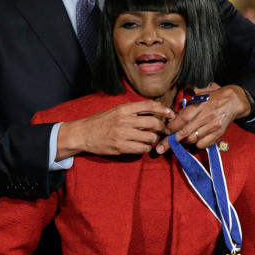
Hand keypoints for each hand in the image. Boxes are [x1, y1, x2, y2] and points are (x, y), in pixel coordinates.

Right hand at [56, 102, 173, 159]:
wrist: (83, 134)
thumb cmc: (101, 122)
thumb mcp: (116, 110)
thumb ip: (133, 110)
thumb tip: (154, 110)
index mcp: (124, 108)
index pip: (149, 105)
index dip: (163, 109)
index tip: (170, 114)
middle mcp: (124, 120)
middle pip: (153, 122)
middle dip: (160, 127)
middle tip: (159, 130)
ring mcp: (122, 134)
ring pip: (150, 137)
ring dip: (153, 139)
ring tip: (149, 139)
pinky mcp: (120, 147)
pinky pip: (142, 149)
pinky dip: (145, 148)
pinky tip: (142, 146)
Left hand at [156, 84, 250, 153]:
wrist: (232, 101)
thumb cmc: (212, 99)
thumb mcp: (198, 98)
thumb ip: (186, 109)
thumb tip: (172, 120)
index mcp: (200, 105)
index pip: (183, 119)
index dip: (172, 127)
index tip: (165, 131)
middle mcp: (207, 116)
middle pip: (185, 132)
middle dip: (171, 142)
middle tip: (160, 148)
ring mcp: (213, 126)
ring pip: (193, 140)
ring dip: (184, 141)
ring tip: (181, 138)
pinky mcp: (219, 134)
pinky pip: (203, 144)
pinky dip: (196, 144)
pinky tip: (195, 139)